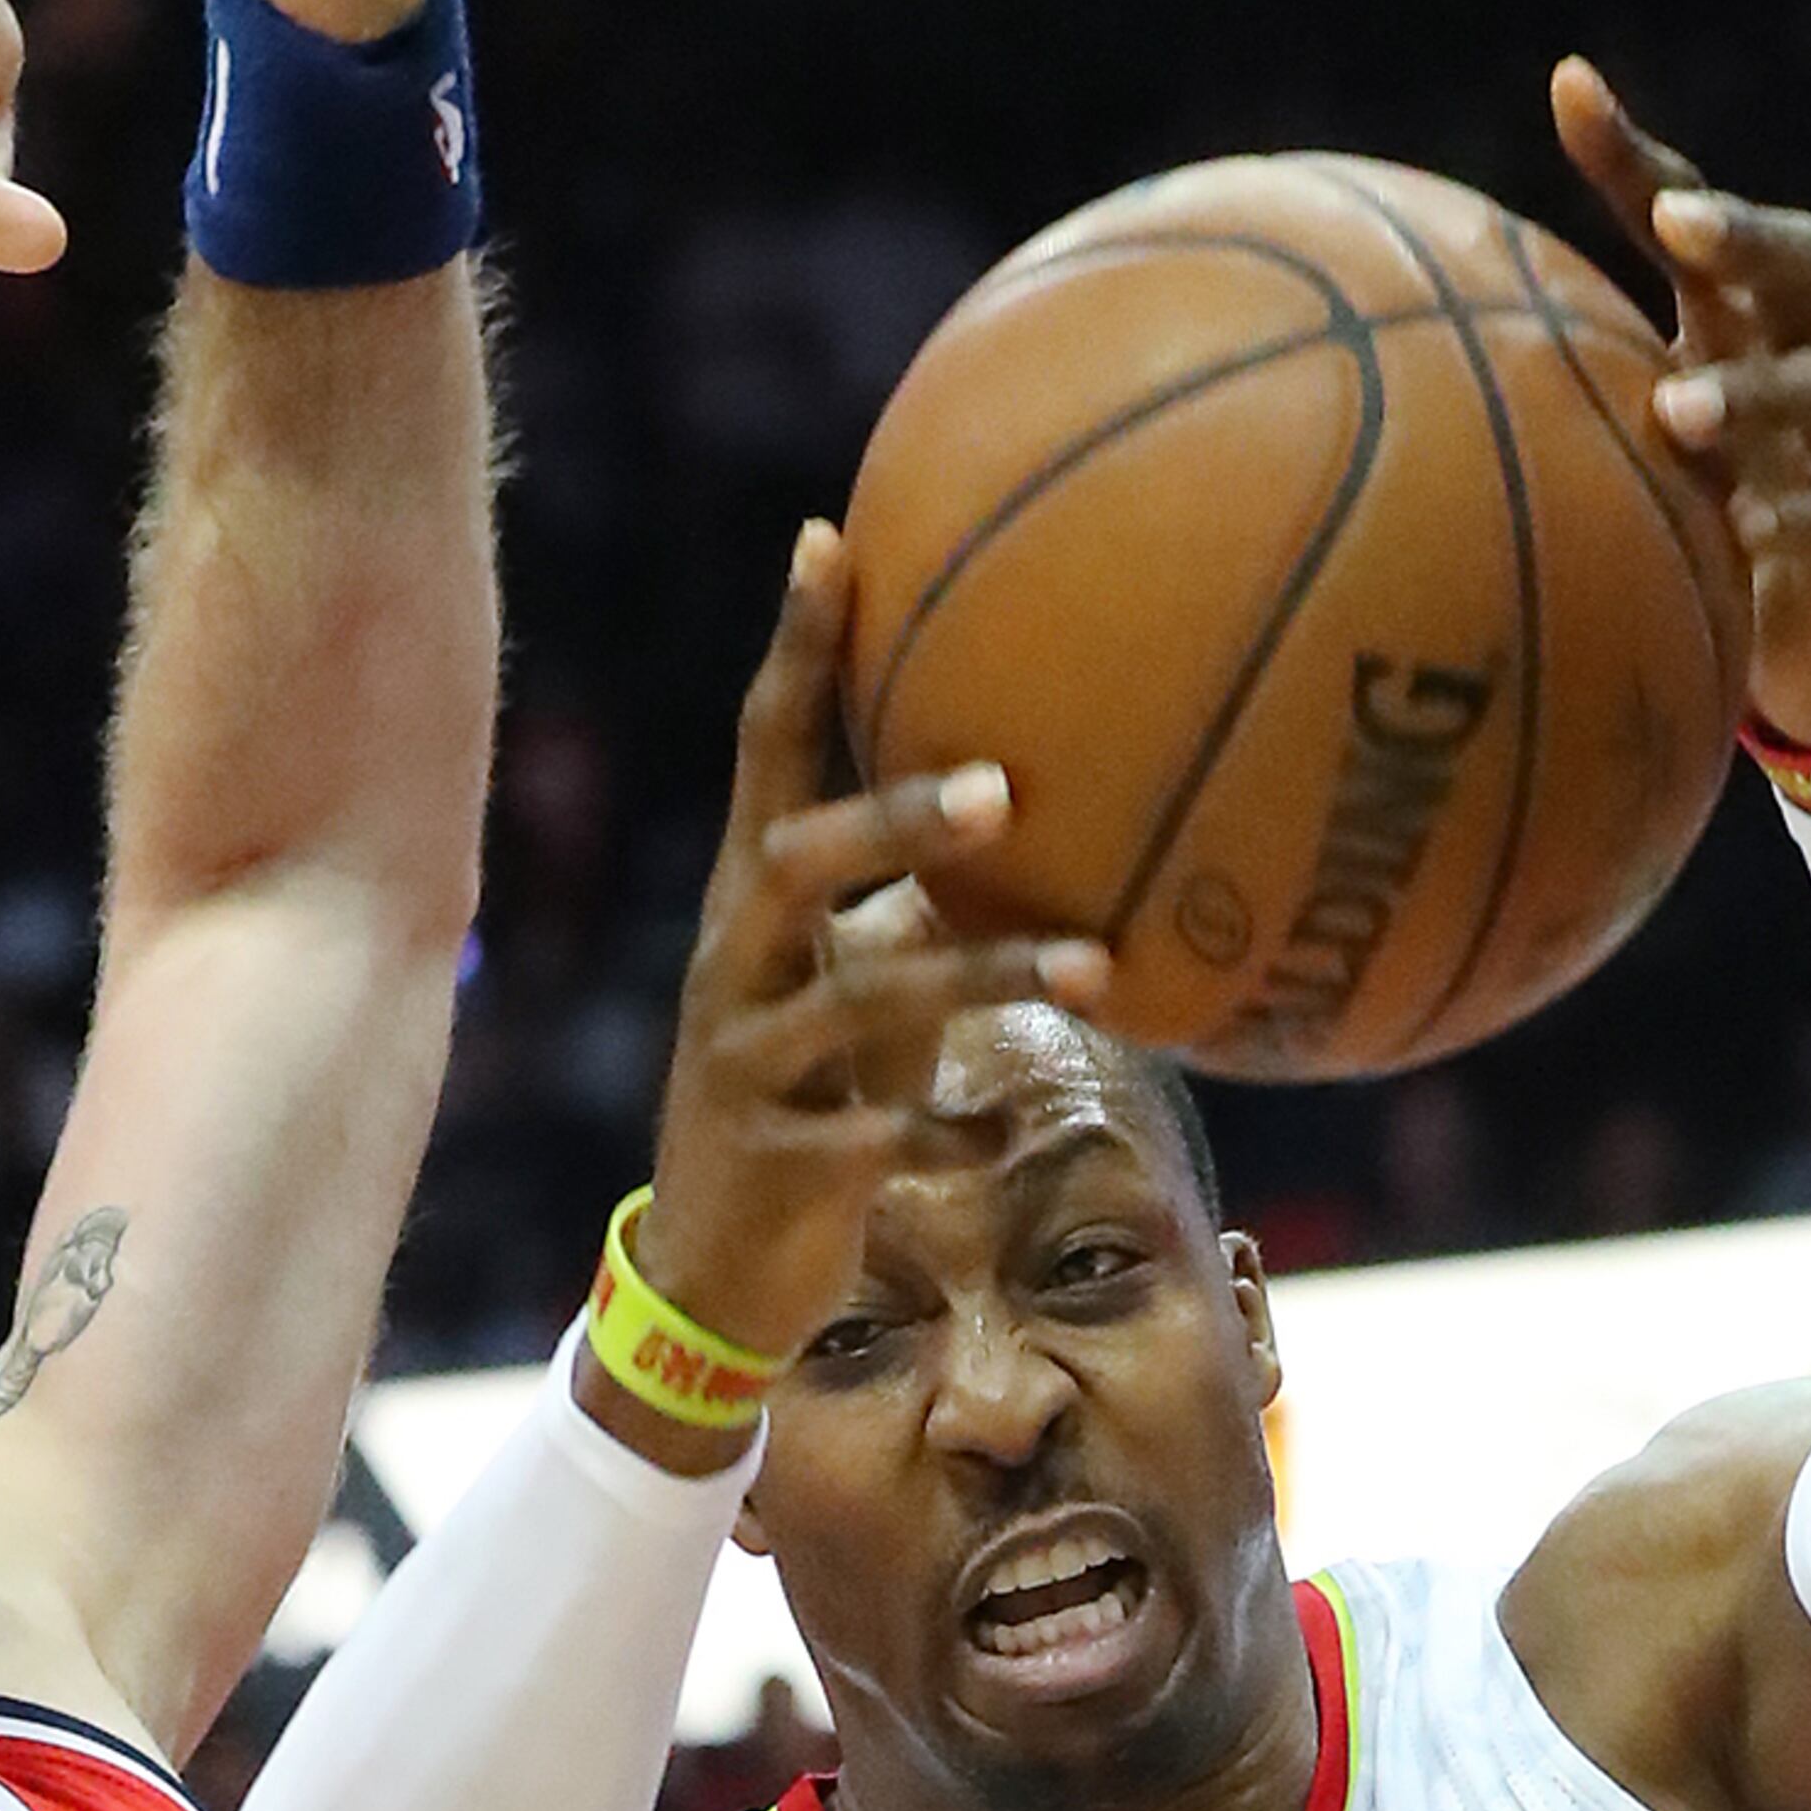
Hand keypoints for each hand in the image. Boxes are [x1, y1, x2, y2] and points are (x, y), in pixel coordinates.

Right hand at [595, 529, 1108, 1464]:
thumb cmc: (820, 1100)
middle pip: (794, 859)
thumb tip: (1044, 798)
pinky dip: (936, 1132)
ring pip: (853, 998)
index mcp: (754, 902)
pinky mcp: (768, 1156)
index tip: (830, 541)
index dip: (792, 651)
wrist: (717, 1270)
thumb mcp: (863, 986)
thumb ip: (921, 901)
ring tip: (1093, 971)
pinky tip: (1002, 1141)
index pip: (764, 751)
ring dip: (977, 978)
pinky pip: (861, 1138)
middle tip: (1007, 789)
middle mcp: (732, 962)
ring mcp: (743, 1059)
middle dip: (897, 819)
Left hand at [1553, 59, 1810, 789]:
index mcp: (1744, 326)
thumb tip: (1389, 346)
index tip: (1572, 93)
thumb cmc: (1702, 528)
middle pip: (1798, 265)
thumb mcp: (1625, 461)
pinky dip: (1810, 513)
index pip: (1694, 221)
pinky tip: (1753, 527)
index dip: (1639, 158)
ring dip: (1753, 393)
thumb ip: (1548, 401)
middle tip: (1680, 227)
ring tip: (1681, 415)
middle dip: (1742, 236)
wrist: (1810, 651)